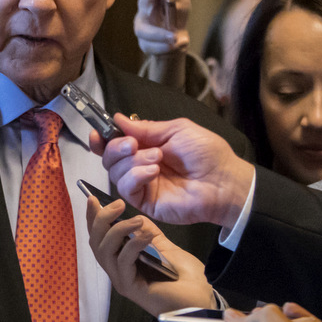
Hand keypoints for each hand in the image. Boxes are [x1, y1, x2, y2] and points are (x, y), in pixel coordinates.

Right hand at [84, 195, 211, 316]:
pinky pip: (123, 261)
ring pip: (105, 251)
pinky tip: (148, 235)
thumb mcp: (166, 248)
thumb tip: (136, 217)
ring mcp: (122, 281)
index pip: (100, 238)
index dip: (94, 219)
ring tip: (138, 219)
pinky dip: (133, 244)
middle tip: (118, 204)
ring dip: (118, 230)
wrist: (202, 300)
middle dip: (102, 220)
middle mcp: (118, 272)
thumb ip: (149, 234)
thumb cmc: (186, 279)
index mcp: (123, 262)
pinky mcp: (131, 288)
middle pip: (96, 244)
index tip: (93, 199)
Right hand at [90, 114, 253, 229]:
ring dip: (133, 161)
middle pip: (109, 158)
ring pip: (115, 172)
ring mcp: (142, 185)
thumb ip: (146, 128)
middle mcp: (140, 165)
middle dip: (116, 147)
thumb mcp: (177, 130)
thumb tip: (118, 119)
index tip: (98, 133)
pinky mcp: (145, 202)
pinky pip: (126, 188)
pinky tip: (152, 172)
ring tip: (157, 158)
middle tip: (133, 144)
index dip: (103, 139)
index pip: (116, 143)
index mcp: (148, 146)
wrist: (223, 181)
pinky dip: (135, 176)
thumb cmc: (207, 154)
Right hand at [133, 0, 190, 55]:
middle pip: (141, 17)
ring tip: (176, 39)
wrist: (177, 37)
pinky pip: (151, 47)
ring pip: (145, 34)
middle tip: (169, 28)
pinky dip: (164, 47)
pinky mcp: (145, 44)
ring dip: (160, 37)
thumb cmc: (177, 14)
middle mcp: (142, 15)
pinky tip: (177, 45)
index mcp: (149, 1)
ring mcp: (142, 31)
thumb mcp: (181, 0)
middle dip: (154, 20)